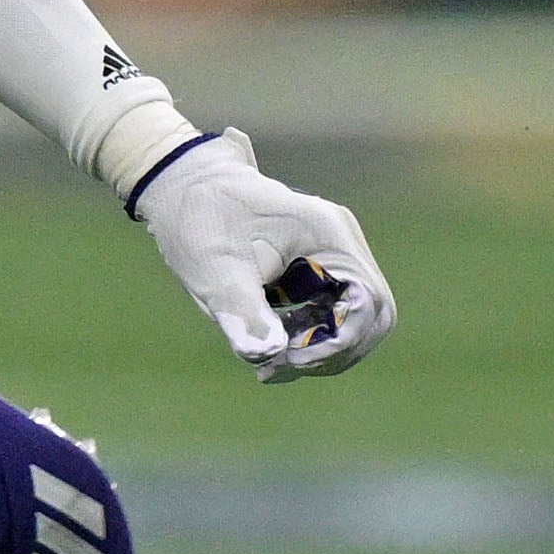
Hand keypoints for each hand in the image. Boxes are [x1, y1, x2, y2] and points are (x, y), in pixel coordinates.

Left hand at [135, 126, 396, 379]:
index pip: (368, 302)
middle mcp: (341, 243)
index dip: (341, 340)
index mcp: (329, 236)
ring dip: (320, 350)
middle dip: (334, 351)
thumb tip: (268, 356)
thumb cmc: (198, 218)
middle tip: (283, 367)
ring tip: (269, 366)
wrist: (183, 185)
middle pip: (371, 315)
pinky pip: (329, 312)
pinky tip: (269, 352)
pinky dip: (306, 337)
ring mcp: (333, 255)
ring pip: (352, 319)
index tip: (294, 357)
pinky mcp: (317, 268)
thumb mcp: (214, 269)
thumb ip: (243, 312)